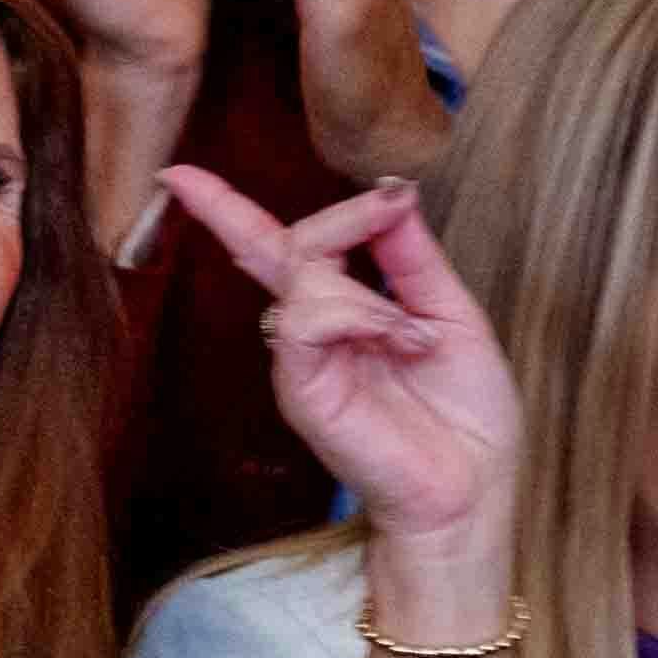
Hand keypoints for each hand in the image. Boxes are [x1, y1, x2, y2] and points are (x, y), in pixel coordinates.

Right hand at [159, 166, 519, 553]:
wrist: (473, 486)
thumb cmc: (467, 416)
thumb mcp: (452, 316)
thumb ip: (414, 258)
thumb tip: (392, 194)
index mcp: (341, 312)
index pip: (277, 248)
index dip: (224, 209)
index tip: (184, 171)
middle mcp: (311, 331)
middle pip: (285, 244)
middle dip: (334, 215)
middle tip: (389, 204)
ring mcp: (302, 358)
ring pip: (301, 273)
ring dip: (370, 288)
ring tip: (414, 333)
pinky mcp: (301, 387)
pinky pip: (306, 319)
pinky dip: (357, 314)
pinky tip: (396, 338)